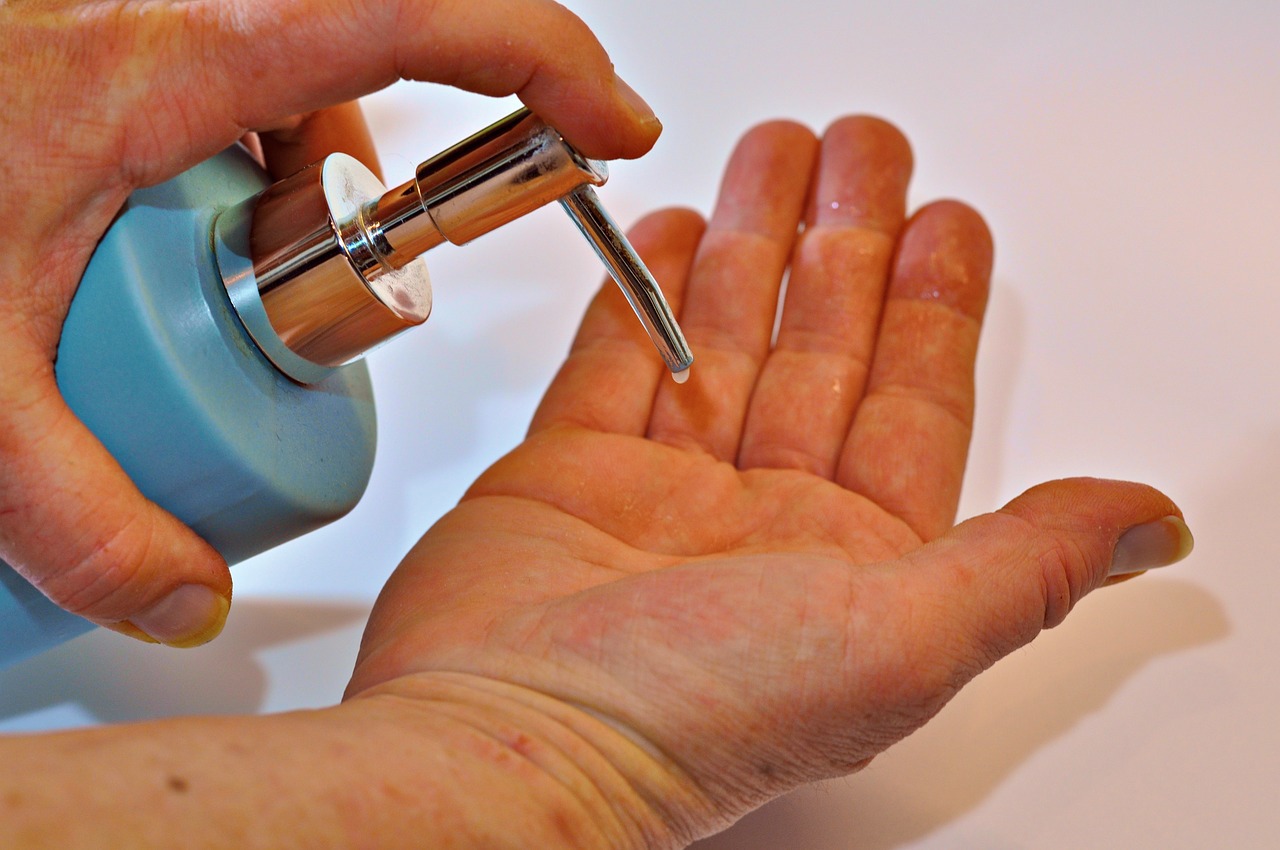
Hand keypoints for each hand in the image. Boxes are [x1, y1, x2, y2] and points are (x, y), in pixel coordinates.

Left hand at [0, 0, 659, 645]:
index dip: (550, 61)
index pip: (423, 15)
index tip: (616, 121)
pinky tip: (161, 214)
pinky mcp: (113, 34)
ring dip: (296, 169)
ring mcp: (141, 13)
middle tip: (336, 273)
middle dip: (382, 177)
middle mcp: (171, 5)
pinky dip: (236, 142)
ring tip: (223, 262)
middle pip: (364, 62)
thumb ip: (73, 507)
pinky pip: (227, 68)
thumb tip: (176, 595)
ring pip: (291, 71)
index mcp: (174, 47)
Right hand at [344, 117, 1193, 844]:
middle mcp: (757, 526)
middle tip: (859, 154)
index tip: (945, 221)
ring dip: (746, 249)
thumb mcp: (901, 641)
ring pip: (717, 343)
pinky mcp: (563, 479)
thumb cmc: (692, 721)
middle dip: (841, 245)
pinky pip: (613, 365)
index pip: (910, 404)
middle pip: (817, 353)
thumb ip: (1026, 565)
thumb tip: (1147, 525)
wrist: (508, 741)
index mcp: (848, 563)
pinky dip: (638, 299)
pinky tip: (663, 239)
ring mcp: (657, 498)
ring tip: (769, 163)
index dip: (934, 306)